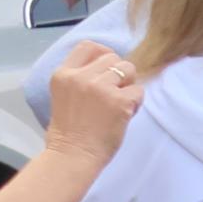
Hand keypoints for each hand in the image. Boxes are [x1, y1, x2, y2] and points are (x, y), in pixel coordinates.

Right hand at [42, 46, 140, 162]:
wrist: (72, 155)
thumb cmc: (69, 131)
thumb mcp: (64, 95)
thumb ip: (80, 78)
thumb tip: (108, 65)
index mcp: (63, 74)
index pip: (88, 46)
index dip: (103, 53)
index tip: (107, 68)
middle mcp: (81, 77)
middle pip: (114, 58)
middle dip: (119, 74)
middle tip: (113, 95)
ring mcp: (100, 87)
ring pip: (129, 69)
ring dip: (128, 86)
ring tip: (118, 104)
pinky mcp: (119, 100)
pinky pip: (139, 90)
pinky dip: (136, 102)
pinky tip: (124, 115)